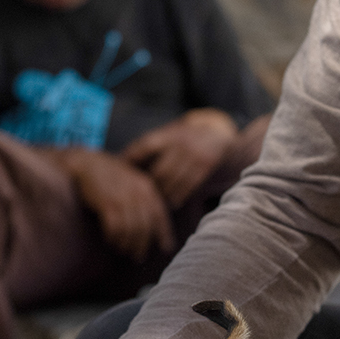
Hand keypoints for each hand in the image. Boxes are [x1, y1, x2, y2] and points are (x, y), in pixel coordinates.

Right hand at [62, 150, 173, 261]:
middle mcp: (137, 194)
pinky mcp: (107, 205)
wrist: (86, 162)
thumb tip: (151, 220)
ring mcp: (123, 199)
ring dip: (126, 244)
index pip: (159, 215)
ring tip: (122, 250)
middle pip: (145, 227)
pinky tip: (110, 240)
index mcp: (147, 187)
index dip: (164, 233)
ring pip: (130, 231)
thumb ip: (143, 196)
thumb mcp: (132, 180)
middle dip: (142, 245)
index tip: (167, 248)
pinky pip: (115, 229)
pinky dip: (114, 238)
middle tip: (138, 257)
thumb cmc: (108, 172)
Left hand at [121, 109, 238, 207]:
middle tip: (139, 197)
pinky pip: (187, 187)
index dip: (130, 160)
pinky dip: (178, 197)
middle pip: (158, 171)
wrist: (220, 134)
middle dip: (148, 186)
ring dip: (162, 195)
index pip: (143, 147)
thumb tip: (120, 164)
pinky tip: (173, 202)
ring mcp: (194, 154)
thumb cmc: (186, 141)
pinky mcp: (206, 165)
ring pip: (172, 182)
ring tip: (155, 203)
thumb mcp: (169, 137)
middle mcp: (180, 143)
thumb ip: (148, 149)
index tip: (120, 173)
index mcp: (167, 135)